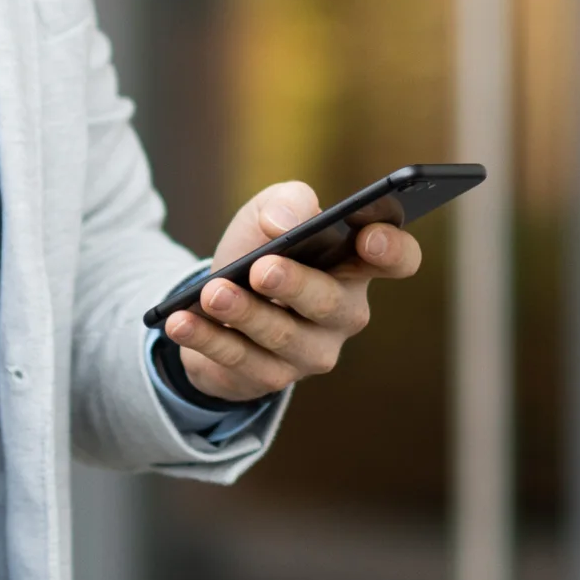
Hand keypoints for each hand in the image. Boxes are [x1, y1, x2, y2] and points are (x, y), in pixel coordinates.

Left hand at [165, 180, 421, 402]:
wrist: (219, 301)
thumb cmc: (261, 248)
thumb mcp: (269, 212)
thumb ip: (286, 201)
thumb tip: (285, 221)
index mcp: (357, 265)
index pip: (398, 259)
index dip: (392, 248)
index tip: (368, 235)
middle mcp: (344, 313)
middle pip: (331, 303)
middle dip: (296, 285)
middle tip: (263, 268)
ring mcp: (311, 351)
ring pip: (281, 336)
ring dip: (244, 313)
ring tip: (212, 293)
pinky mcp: (270, 377)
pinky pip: (238, 360)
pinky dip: (207, 338)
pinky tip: (181, 321)